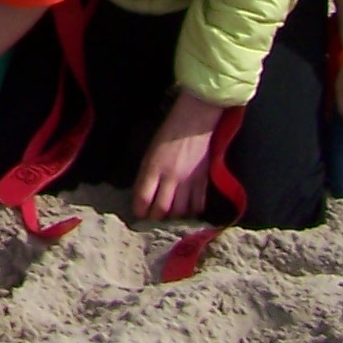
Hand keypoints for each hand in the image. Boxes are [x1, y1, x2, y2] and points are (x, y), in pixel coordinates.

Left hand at [133, 92, 225, 219]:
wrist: (193, 123)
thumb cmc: (168, 135)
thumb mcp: (150, 153)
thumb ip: (146, 175)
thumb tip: (143, 196)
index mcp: (153, 167)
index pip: (144, 197)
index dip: (140, 210)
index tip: (139, 215)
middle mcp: (170, 177)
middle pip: (162, 209)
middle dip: (156, 218)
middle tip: (154, 219)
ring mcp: (188, 180)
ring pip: (181, 211)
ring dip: (174, 217)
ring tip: (170, 216)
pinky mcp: (203, 181)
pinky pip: (198, 204)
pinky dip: (192, 211)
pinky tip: (188, 211)